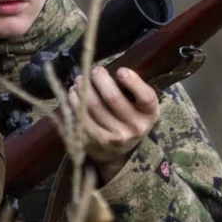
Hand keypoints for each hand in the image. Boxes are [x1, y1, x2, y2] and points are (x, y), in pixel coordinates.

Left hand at [70, 66, 159, 182]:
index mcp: (149, 114)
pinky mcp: (95, 142)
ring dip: (82, 88)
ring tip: (80, 81)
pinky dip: (73, 101)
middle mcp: (134, 128)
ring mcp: (114, 137)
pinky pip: (80, 116)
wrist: (117, 151)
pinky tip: (73, 94)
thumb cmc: (128, 118)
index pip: (146, 97)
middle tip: (94, 71)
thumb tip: (106, 70)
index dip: (133, 82)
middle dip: (99, 78)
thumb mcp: (139, 106)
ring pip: (92, 105)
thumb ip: (130, 89)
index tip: (120, 70)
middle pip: (112, 97)